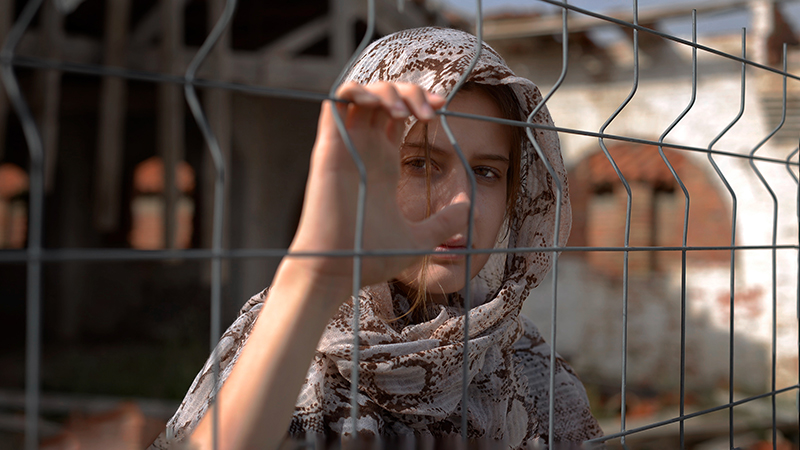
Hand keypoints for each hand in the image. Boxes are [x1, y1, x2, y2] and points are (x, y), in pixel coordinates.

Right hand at [288, 82, 469, 293]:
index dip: (420, 102)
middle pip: (384, 96)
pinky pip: (335, 104)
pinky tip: (377, 104)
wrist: (337, 270)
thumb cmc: (369, 256)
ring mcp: (346, 146)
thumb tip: (468, 205)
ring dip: (385, 89)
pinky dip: (356, 92)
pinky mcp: (329, 149)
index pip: (399, 114)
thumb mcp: (419, 239)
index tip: (443, 110)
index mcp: (383, 163)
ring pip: (360, 93)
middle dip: (410, 91)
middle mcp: (364, 149)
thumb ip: (443, 221)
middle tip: (432, 109)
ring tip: (404, 110)